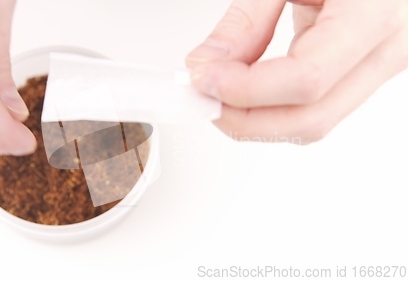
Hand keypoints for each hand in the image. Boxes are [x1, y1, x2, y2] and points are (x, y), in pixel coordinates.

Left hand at [186, 0, 407, 143]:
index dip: (247, 89)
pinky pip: (311, 110)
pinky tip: (243, 89)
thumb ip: (246, 20)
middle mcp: (384, 53)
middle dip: (244, 119)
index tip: (205, 79)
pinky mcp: (358, 78)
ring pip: (310, 124)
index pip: (306, 78)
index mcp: (372, 15)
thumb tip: (206, 65)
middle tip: (202, 97)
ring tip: (217, 93)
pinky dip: (270, 109)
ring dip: (254, 119)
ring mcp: (376, 71)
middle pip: (308, 119)